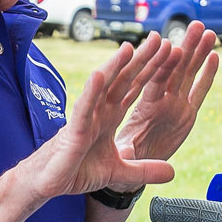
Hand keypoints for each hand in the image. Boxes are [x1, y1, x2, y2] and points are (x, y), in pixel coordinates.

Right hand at [17, 33, 180, 200]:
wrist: (49, 183)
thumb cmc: (78, 171)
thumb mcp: (120, 173)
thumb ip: (144, 170)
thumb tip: (172, 172)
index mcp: (111, 117)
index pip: (135, 89)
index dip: (153, 72)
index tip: (171, 55)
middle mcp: (99, 111)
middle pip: (124, 81)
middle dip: (141, 61)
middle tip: (159, 39)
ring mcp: (86, 118)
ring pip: (103, 88)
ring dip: (115, 68)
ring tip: (129, 48)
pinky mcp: (74, 131)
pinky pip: (83, 108)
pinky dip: (91, 93)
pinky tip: (99, 75)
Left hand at [118, 20, 218, 162]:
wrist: (129, 167)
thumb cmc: (121, 159)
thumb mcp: (124, 160)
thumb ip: (130, 155)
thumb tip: (126, 154)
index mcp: (144, 108)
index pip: (154, 81)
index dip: (161, 63)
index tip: (168, 43)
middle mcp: (161, 101)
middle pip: (174, 69)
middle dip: (186, 47)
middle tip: (196, 26)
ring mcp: (175, 105)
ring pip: (188, 74)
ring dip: (198, 53)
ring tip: (209, 33)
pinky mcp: (186, 114)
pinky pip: (198, 91)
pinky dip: (206, 75)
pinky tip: (214, 56)